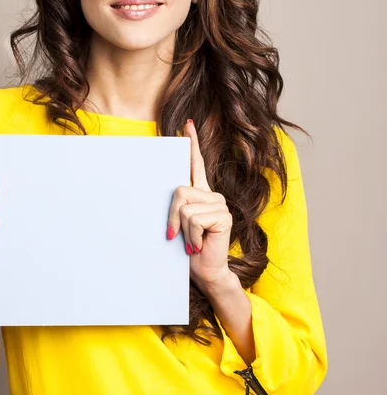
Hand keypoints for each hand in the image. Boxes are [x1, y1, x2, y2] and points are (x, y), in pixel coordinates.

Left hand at [167, 119, 233, 290]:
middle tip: (175, 235)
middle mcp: (212, 195)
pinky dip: (191, 235)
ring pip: (185, 206)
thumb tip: (170, 191)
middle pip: (179, 190)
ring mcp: (219, 204)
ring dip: (182, 229)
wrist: (205, 270)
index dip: (193, 144)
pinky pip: (194, 218)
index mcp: (201, 194)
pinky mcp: (223, 216)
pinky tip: (200, 244)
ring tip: (192, 241)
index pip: (197, 164)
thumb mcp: (179, 223)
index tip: (188, 124)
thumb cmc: (189, 247)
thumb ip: (177, 205)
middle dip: (172, 215)